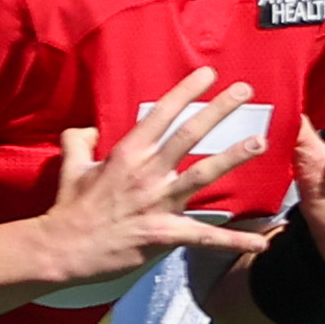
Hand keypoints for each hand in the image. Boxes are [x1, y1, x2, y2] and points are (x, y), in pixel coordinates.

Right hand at [34, 65, 276, 289]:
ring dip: (233, 157)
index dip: (186, 91)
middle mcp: (147, 172)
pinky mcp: (165, 233)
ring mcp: (158, 202)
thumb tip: (86, 129)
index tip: (209, 73)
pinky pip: (205, 236)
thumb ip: (80, 141)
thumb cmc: (70, 208)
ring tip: (260, 142)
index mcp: (127, 154)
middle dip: (219, 110)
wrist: (61, 249)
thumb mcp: (71, 167)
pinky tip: (262, 242)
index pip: (161, 114)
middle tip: (245, 91)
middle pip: (189, 134)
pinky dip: (234, 240)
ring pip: (203, 174)